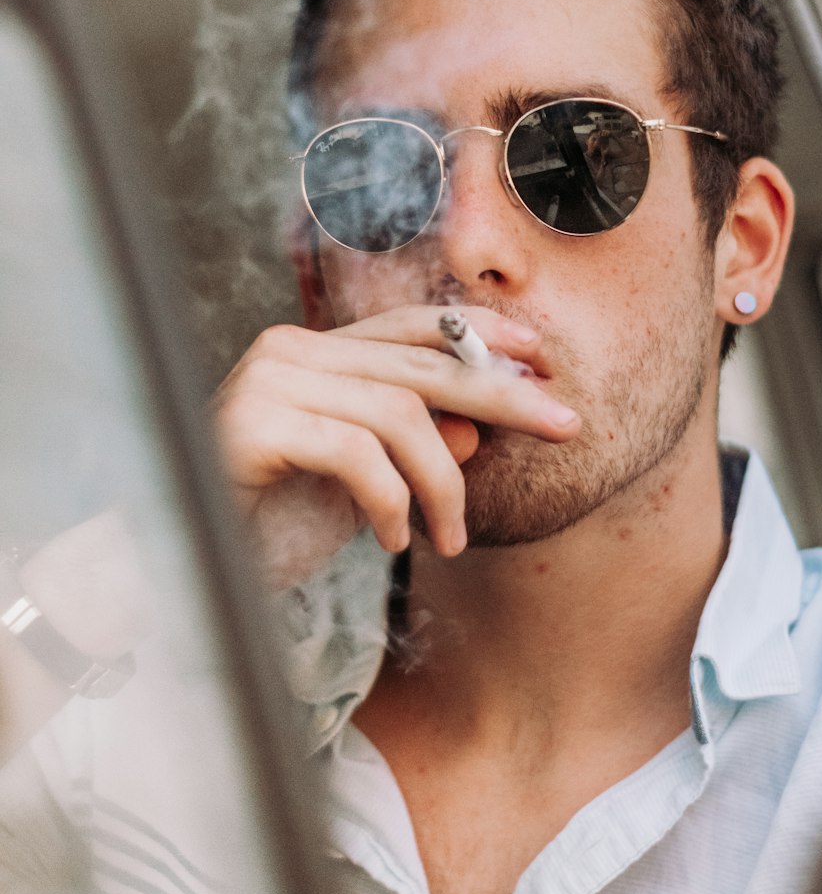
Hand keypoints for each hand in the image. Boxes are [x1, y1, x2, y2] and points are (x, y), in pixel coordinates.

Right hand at [213, 305, 580, 587]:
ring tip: (451, 538)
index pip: (414, 327)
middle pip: (422, 364)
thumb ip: (416, 446)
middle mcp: (291, 350)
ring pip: (399, 411)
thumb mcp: (365, 482)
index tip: (542, 359)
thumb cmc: (271, 522)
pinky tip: (395, 538)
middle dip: (503, 396)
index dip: (483, 335)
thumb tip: (479, 426)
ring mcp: (269, 380)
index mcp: (317, 351)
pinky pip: (356, 452)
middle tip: (564, 425)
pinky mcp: (252, 424)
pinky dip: (391, 499)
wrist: (186, 565)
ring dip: (442, 482)